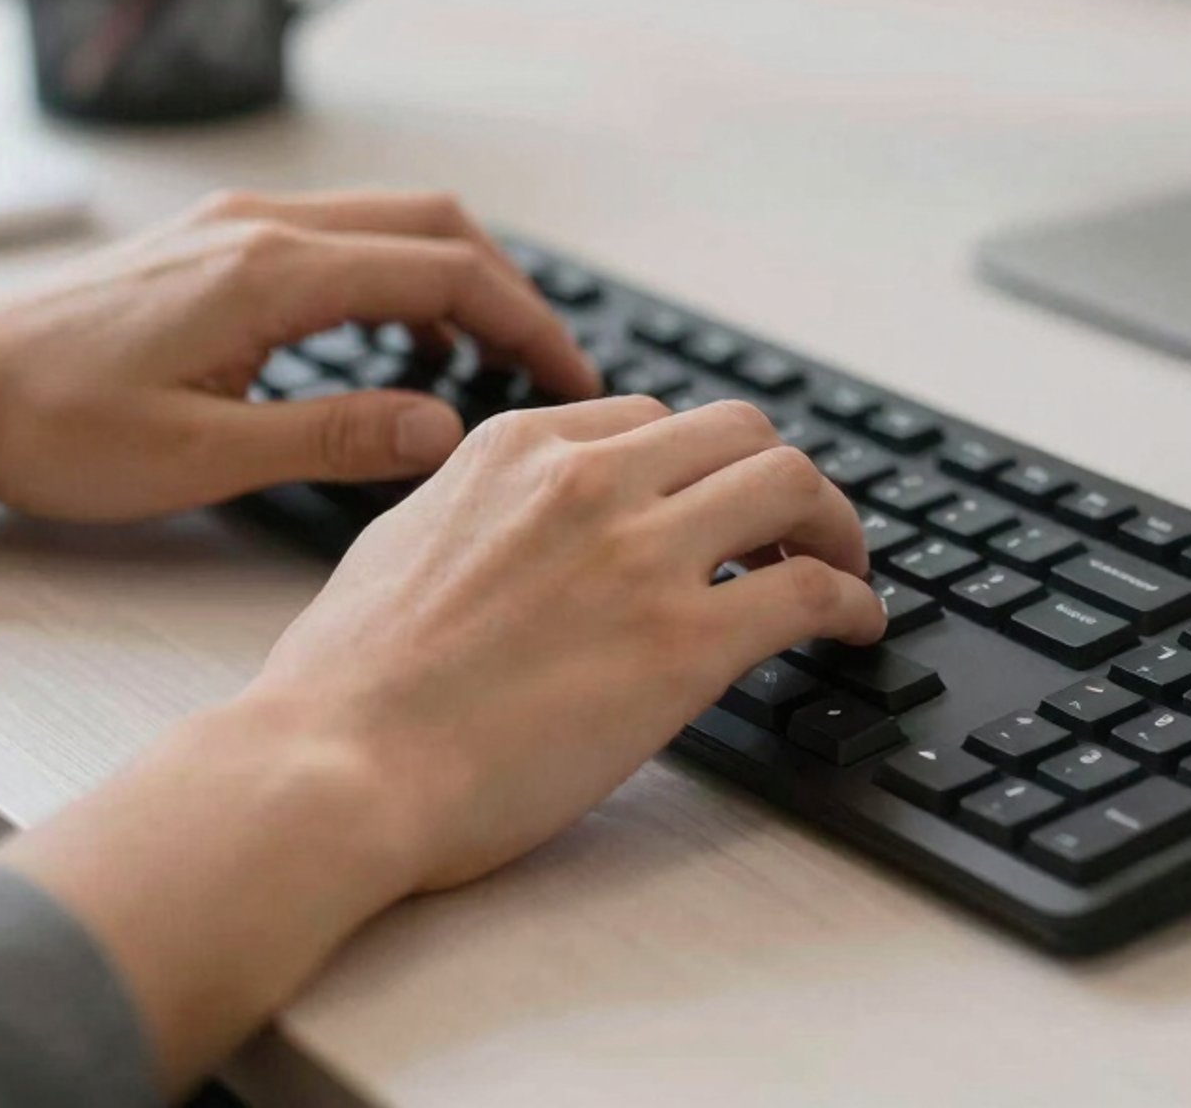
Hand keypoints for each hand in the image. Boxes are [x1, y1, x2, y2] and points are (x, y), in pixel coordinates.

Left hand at [0, 189, 597, 520]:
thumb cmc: (49, 428)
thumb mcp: (199, 457)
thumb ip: (335, 435)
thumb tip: (445, 424)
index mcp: (272, 272)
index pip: (443, 275)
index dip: (525, 323)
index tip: (571, 373)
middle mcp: (265, 227)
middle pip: (435, 226)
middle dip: (508, 292)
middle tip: (547, 366)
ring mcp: (240, 224)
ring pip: (393, 223)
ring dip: (454, 281)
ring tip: (483, 364)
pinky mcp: (220, 239)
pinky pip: (343, 237)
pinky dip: (397, 279)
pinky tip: (393, 347)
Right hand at [252, 394, 884, 889]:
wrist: (332, 769)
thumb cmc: (344, 682)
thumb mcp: (401, 538)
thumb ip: (473, 503)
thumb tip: (510, 511)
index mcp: (518, 448)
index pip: (650, 420)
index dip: (696, 464)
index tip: (714, 503)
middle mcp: (589, 479)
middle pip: (740, 431)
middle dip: (778, 476)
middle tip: (796, 529)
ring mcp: (641, 554)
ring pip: (792, 483)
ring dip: (833, 524)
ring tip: (842, 567)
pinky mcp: (683, 643)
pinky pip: (810, 591)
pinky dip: (852, 599)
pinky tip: (858, 626)